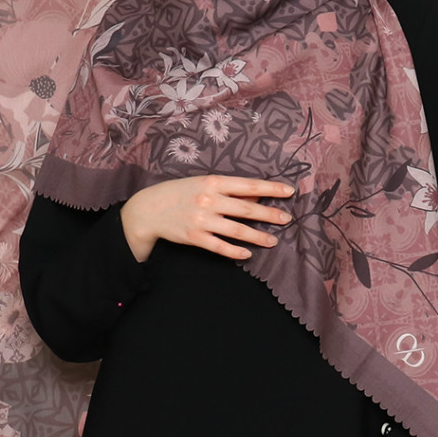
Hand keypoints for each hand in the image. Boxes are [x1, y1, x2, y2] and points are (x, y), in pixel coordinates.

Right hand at [120, 175, 294, 262]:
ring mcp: (202, 220)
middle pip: (247, 209)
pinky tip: (248, 254)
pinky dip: (235, 252)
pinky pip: (220, 247)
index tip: (289, 191)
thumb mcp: (203, 183)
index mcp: (213, 182)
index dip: (271, 188)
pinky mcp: (194, 237)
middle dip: (270, 214)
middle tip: (287, 219)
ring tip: (273, 240)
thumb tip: (257, 195)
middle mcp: (209, 200)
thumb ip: (228, 189)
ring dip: (258, 236)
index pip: (249, 185)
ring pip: (237, 230)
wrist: (148, 209)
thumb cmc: (179, 192)